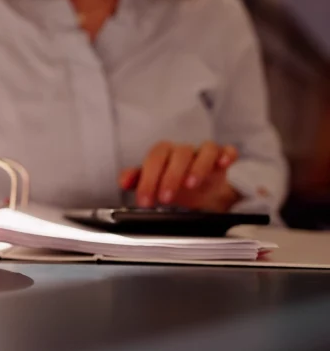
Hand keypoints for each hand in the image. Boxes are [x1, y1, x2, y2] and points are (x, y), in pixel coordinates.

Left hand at [119, 141, 241, 211]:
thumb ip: (138, 180)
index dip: (148, 179)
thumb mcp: (154, 185)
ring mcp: (205, 154)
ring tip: (191, 184)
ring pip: (204, 150)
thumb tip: (123, 180)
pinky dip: (227, 154)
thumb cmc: (174, 186)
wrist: (203, 195)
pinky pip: (227, 151)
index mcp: (164, 154)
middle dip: (170, 176)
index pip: (154, 159)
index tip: (145, 201)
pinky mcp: (223, 159)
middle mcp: (184, 151)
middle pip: (178, 154)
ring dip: (198, 166)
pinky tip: (223, 164)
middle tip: (166, 199)